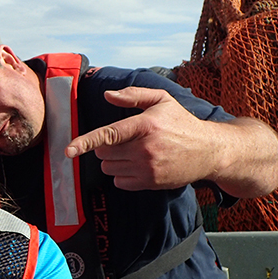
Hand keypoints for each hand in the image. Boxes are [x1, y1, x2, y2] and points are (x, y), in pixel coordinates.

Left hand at [65, 87, 216, 190]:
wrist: (209, 151)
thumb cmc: (181, 123)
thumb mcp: (162, 100)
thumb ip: (133, 96)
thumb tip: (107, 95)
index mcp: (146, 125)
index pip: (109, 134)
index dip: (86, 142)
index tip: (68, 150)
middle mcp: (145, 148)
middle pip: (104, 153)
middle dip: (107, 147)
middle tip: (125, 140)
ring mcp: (148, 168)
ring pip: (109, 168)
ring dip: (113, 160)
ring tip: (133, 152)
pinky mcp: (151, 183)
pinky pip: (119, 181)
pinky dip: (122, 174)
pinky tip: (138, 165)